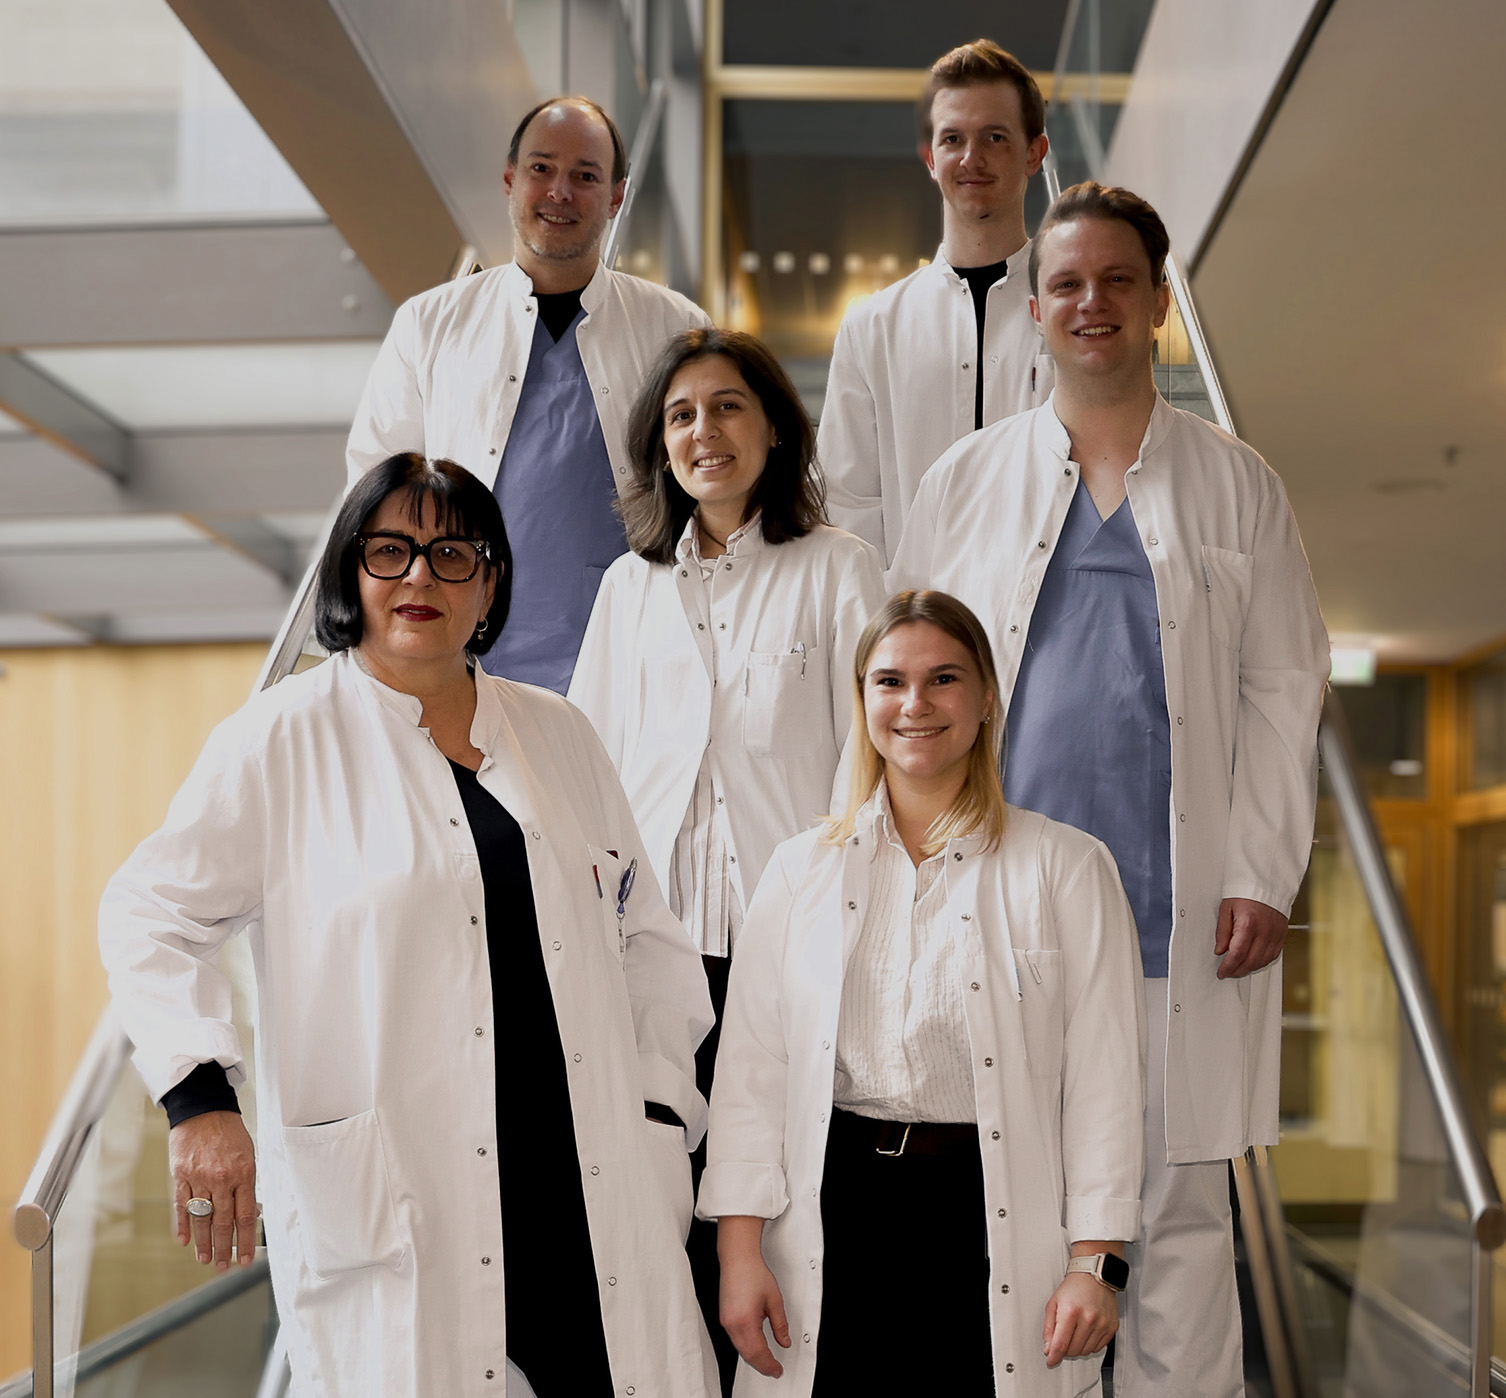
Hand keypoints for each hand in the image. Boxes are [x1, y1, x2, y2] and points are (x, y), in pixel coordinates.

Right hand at [169, 1111, 258, 1270]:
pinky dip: (182, 1224)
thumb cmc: (230, 1133)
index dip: (244, 1242)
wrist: (204, 1109)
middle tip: (223, 1267)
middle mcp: (222, 1178)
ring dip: (203, 1242)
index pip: (245, 1217)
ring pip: (201, 1218)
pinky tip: (184, 1240)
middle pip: (223, 1222)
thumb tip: (250, 1215)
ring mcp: (199, 1177)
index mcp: (244, 1174)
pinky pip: (182, 1204)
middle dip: (224, 1248)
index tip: (244, 1260)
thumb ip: (248, 1185)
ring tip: (206, 1260)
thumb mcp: (249, 1155)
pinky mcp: (181, 1175)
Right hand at [718, 1216, 791, 1377]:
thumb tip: (784, 1341)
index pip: (759, 1352)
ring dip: (753, 1358)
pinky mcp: (723, 1317)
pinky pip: (735, 1340)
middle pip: (748, 1355)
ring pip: (740, 1349)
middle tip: (774, 1369)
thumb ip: (781, 1324)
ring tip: (766, 1361)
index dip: (769, 1364)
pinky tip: (754, 1347)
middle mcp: (732, 1324)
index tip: (777, 1369)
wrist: (738, 1258)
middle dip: (761, 1365)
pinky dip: (745, 1348)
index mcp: (746, 1320)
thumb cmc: (753, 1273)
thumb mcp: (775, 1299)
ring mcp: (725, 1321)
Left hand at [1043, 1272, 1118, 1367]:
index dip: (1054, 1356)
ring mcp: (1102, 1324)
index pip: (1061, 1344)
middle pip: (1073, 1350)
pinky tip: (1086, 1332)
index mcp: (1071, 1312)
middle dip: (1065, 1349)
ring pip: (1086, 1351)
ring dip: (1077, 1347)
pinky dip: (1089, 1344)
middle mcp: (1088, 1319)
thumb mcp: (1053, 1303)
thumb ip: (1049, 1328)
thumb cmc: (1073, 1287)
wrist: (1094, 1276)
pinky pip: (1098, 1347)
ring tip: (1075, 1332)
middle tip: (1063, 1338)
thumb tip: (1048, 1348)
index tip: (1051, 1361)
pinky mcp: (1111, 1327)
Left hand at [1214, 897, 1287, 978]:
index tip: (1222, 972)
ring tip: (1239, 969)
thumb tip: (1220, 950)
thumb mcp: (1226, 908)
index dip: (1228, 967)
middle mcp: (1264, 932)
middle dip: (1237, 970)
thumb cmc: (1245, 892)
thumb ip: (1223, 931)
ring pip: (1263, 961)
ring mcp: (1275, 934)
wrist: (1266, 883)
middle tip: (1228, 972)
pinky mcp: (1282, 935)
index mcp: (1248, 925)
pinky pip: (1273, 955)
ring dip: (1250, 968)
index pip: (1237, 954)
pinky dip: (1262, 962)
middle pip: (1250, 961)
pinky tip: (1254, 962)